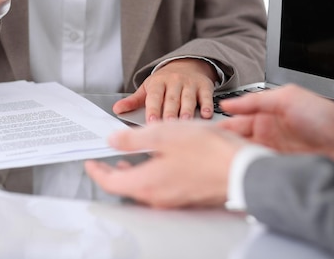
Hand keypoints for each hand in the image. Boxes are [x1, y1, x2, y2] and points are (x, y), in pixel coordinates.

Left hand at [84, 122, 244, 207]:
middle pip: (126, 188)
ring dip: (131, 174)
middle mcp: (158, 196)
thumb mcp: (163, 134)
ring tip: (126, 161)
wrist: (243, 169)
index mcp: (147, 182)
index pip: (110, 184)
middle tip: (104, 163)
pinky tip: (155, 163)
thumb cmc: (207, 151)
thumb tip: (112, 141)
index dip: (97, 172)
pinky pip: (159, 188)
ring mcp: (173, 199)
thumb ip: (133, 139)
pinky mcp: (186, 196)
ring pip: (143, 188)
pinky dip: (149, 175)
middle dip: (112, 174)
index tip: (90, 163)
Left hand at [113, 58, 216, 121]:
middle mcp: (174, 81)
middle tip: (168, 126)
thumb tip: (116, 109)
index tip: (151, 121)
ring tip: (185, 122)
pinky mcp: (204, 86)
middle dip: (170, 112)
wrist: (187, 64)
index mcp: (157, 82)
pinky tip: (206, 115)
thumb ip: (133, 101)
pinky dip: (207, 105)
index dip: (153, 108)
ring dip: (187, 110)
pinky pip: (206, 96)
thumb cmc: (164, 82)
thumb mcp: (147, 88)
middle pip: (171, 99)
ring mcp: (190, 83)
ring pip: (188, 98)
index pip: (154, 96)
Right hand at [217, 84, 333, 167]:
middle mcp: (265, 136)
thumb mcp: (287, 97)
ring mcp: (270, 154)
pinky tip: (238, 169)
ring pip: (242, 156)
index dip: (219, 126)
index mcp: (264, 117)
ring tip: (220, 158)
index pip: (234, 122)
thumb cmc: (322, 118)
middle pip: (234, 141)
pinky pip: (255, 170)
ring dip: (232, 157)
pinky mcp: (276, 169)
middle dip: (221, 144)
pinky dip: (245, 169)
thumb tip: (228, 103)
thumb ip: (255, 99)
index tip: (205, 132)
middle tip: (207, 148)